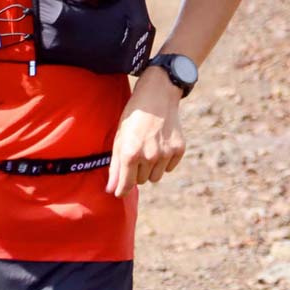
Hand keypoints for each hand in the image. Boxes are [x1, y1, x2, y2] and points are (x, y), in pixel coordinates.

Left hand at [105, 68, 185, 196]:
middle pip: (141, 181)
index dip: (122, 190)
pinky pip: (169, 168)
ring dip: (150, 169)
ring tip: (148, 150)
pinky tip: (160, 145)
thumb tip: (111, 190)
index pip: (126, 185)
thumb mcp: (119, 139)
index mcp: (130, 154)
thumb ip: (115, 167)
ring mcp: (166, 154)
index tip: (119, 192)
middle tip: (136, 154)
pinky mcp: (179, 150)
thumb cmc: (133, 117)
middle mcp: (149, 156)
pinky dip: (164, 162)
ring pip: (156, 177)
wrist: (157, 97)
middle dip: (136, 172)